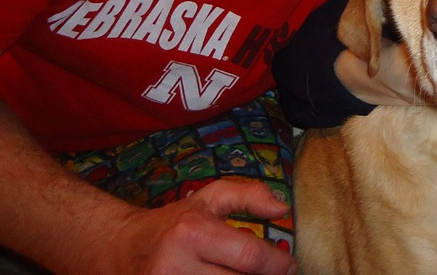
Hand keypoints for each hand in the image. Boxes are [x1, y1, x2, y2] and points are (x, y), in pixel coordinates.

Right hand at [102, 179, 296, 274]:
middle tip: (271, 273)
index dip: (277, 264)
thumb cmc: (175, 222)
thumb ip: (249, 195)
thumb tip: (282, 207)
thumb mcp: (210, 198)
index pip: (249, 256)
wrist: (122, 249)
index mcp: (193, 233)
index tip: (288, 265)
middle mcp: (176, 266)